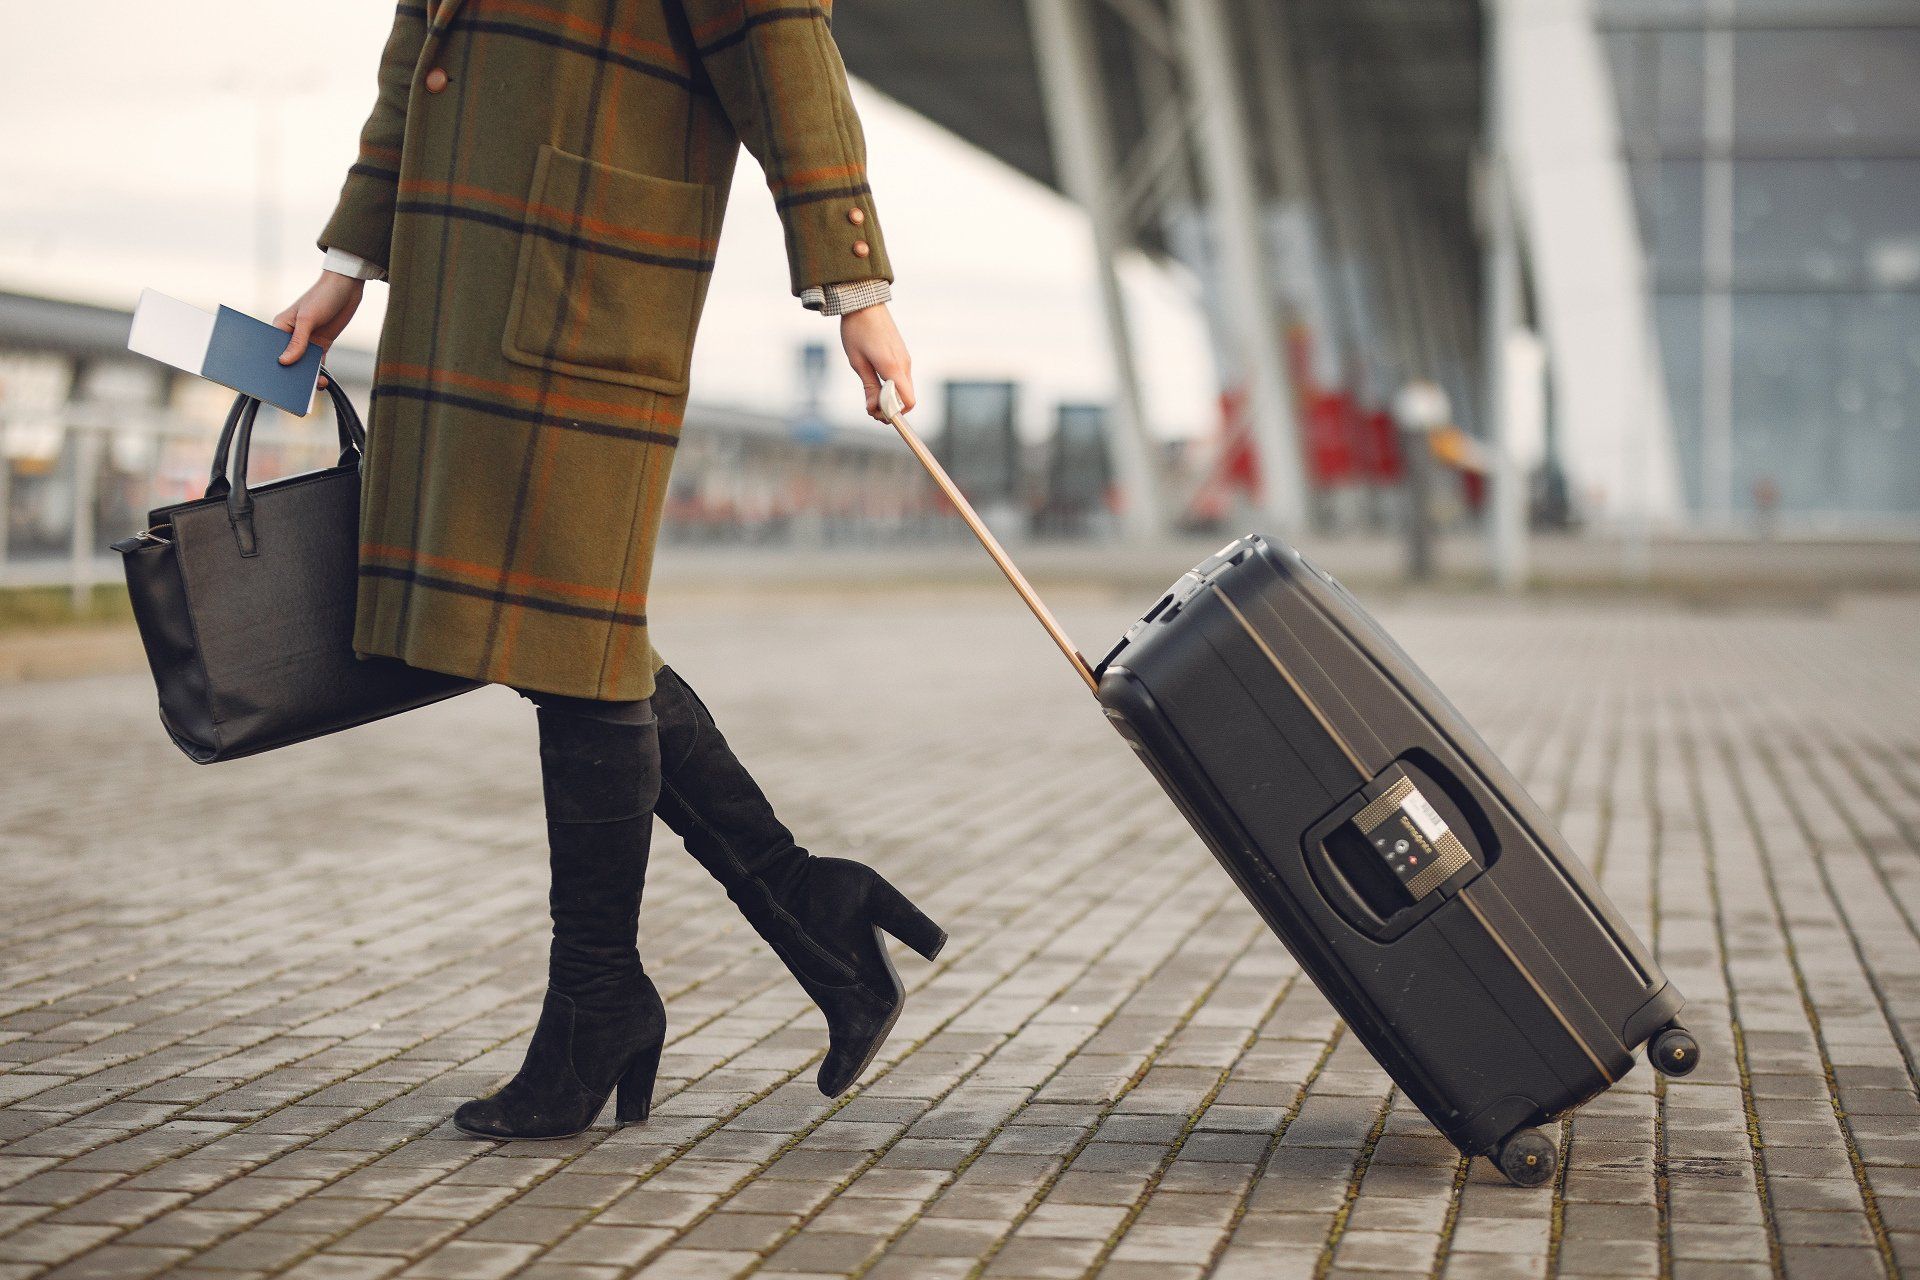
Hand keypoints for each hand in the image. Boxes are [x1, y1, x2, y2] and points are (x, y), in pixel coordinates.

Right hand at [274, 271, 365, 388]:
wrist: (347, 288)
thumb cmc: (322, 296)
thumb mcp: (308, 319)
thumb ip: (298, 341)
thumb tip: (284, 362)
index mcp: (280, 327)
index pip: (272, 350)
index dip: (272, 365)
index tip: (272, 381)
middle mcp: (291, 336)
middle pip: (288, 360)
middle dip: (291, 374)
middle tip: (293, 391)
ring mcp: (307, 342)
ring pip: (303, 365)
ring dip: (307, 377)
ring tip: (313, 388)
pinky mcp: (321, 345)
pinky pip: (318, 364)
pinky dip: (320, 374)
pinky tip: (322, 383)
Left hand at [840, 302, 913, 420]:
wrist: (864, 303)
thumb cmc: (857, 330)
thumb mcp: (858, 362)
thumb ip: (869, 387)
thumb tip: (874, 410)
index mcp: (893, 368)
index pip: (908, 402)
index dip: (895, 413)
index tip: (878, 414)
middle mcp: (904, 365)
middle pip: (907, 398)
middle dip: (891, 408)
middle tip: (870, 407)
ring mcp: (905, 359)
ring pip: (903, 388)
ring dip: (890, 397)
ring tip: (870, 393)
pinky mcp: (902, 355)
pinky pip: (901, 378)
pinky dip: (891, 386)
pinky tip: (875, 379)